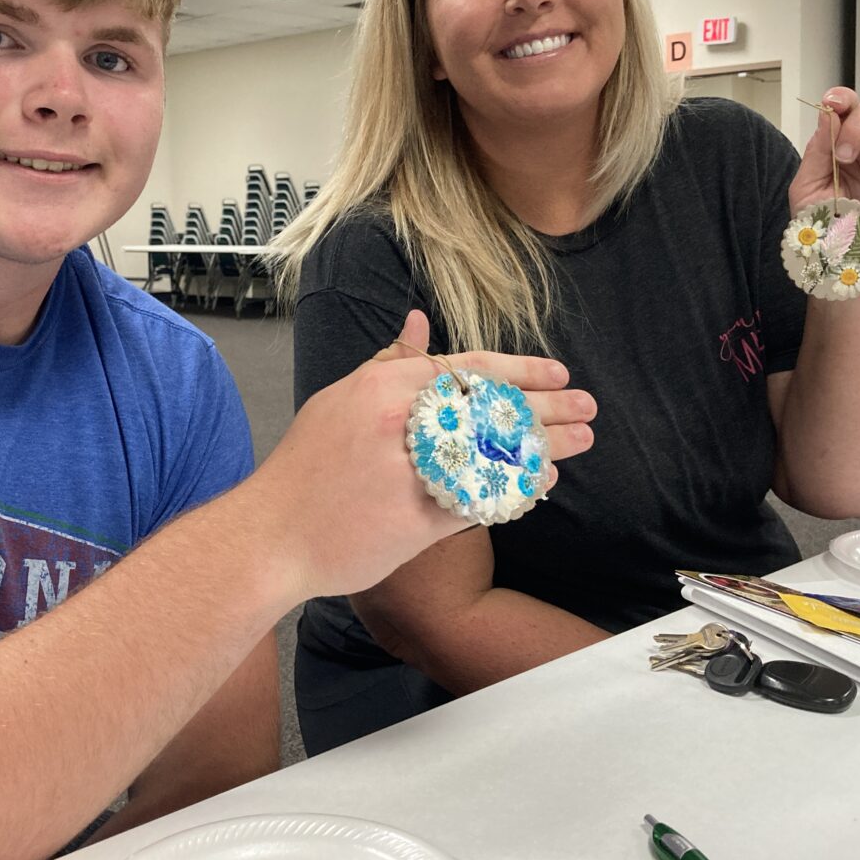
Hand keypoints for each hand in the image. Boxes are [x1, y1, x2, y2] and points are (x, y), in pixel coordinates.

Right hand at [254, 310, 595, 599]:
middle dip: (548, 408)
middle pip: (492, 409)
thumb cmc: (305, 468)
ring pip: (494, 453)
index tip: (559, 374)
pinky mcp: (416, 522)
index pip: (468, 370)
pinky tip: (543, 484)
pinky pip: (480, 500)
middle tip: (589, 408)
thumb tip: (419, 323)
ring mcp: (408, 473)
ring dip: (545, 448)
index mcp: (383, 387)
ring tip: (582, 442)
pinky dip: (516, 490)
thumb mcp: (339, 400)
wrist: (269, 536)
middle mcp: (399, 424)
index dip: (520, 371)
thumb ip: (387, 364)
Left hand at [787, 86, 859, 268]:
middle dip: (859, 125)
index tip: (835, 104)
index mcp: (839, 147)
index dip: (842, 98)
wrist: (852, 264)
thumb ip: (817, 151)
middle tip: (847, 157)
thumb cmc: (826, 232)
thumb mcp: (808, 189)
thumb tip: (829, 114)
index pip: (846, 109)